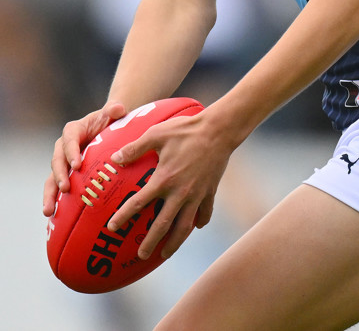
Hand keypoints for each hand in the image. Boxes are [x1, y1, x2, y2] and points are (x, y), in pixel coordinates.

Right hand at [42, 101, 126, 216]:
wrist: (108, 129)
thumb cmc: (111, 120)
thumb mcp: (113, 113)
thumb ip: (114, 109)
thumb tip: (118, 108)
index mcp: (73, 130)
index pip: (69, 140)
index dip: (71, 152)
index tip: (77, 165)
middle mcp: (64, 147)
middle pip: (57, 160)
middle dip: (59, 175)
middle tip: (65, 188)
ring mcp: (64, 163)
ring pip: (52, 179)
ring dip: (50, 194)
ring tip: (48, 211)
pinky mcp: (66, 176)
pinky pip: (57, 189)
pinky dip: (55, 202)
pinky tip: (55, 218)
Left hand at [106, 108, 232, 260]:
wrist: (219, 130)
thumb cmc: (186, 130)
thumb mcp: (157, 134)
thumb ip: (135, 148)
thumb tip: (115, 158)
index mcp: (164, 179)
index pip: (139, 203)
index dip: (124, 216)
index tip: (112, 227)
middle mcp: (180, 192)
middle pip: (163, 225)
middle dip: (150, 242)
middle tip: (140, 255)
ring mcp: (197, 194)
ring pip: (184, 226)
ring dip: (174, 242)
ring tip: (165, 253)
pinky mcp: (210, 191)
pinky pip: (205, 212)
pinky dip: (200, 222)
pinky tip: (195, 227)